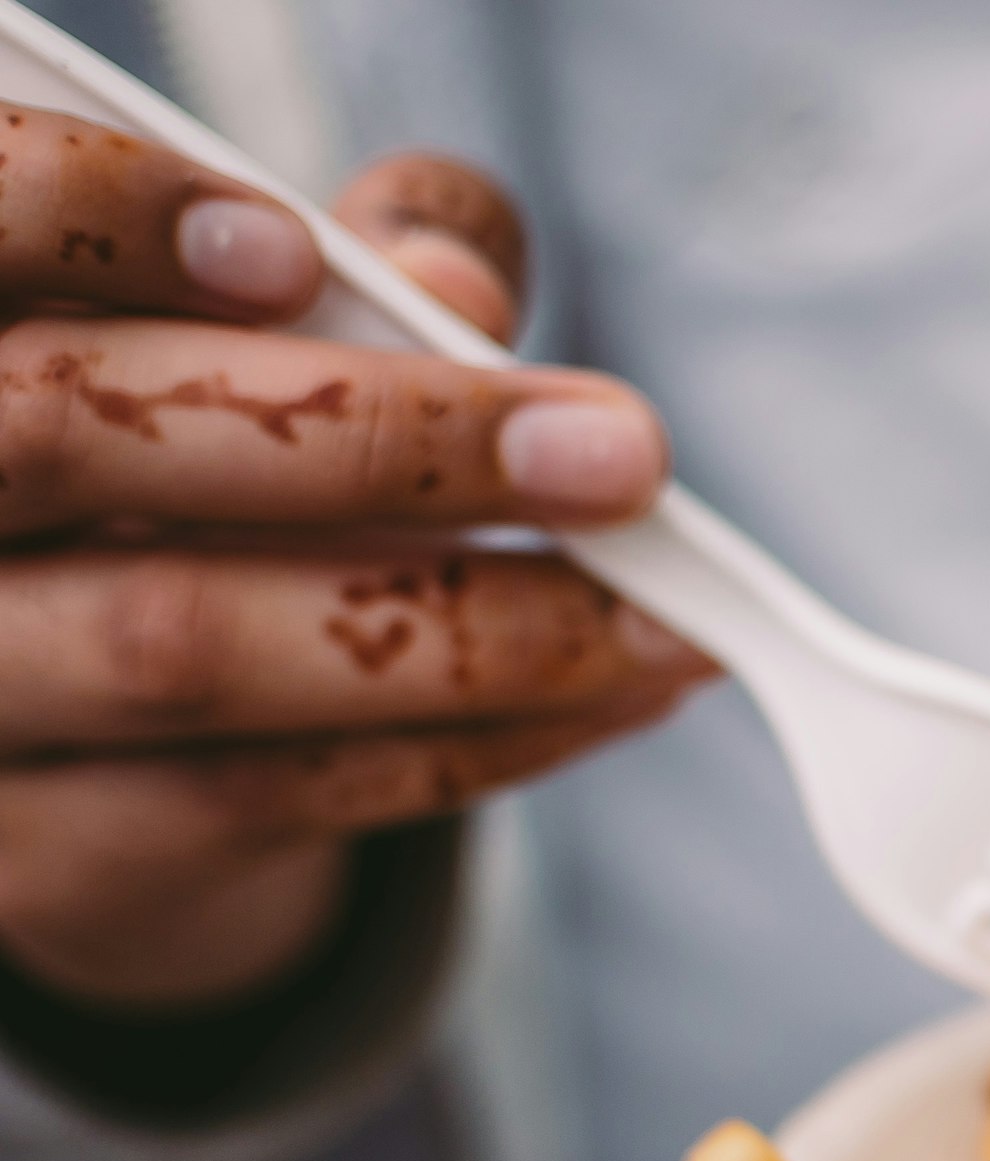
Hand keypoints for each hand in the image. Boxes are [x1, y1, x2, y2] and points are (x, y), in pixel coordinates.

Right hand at [0, 125, 706, 1011]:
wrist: (99, 743)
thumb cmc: (193, 466)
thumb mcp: (258, 343)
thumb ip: (356, 282)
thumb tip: (453, 285)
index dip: (98, 225)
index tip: (298, 250)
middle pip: (62, 438)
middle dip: (367, 437)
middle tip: (619, 456)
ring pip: (181, 642)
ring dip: (469, 626)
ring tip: (672, 618)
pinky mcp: (45, 852)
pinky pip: (271, 789)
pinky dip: (475, 741)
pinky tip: (615, 699)